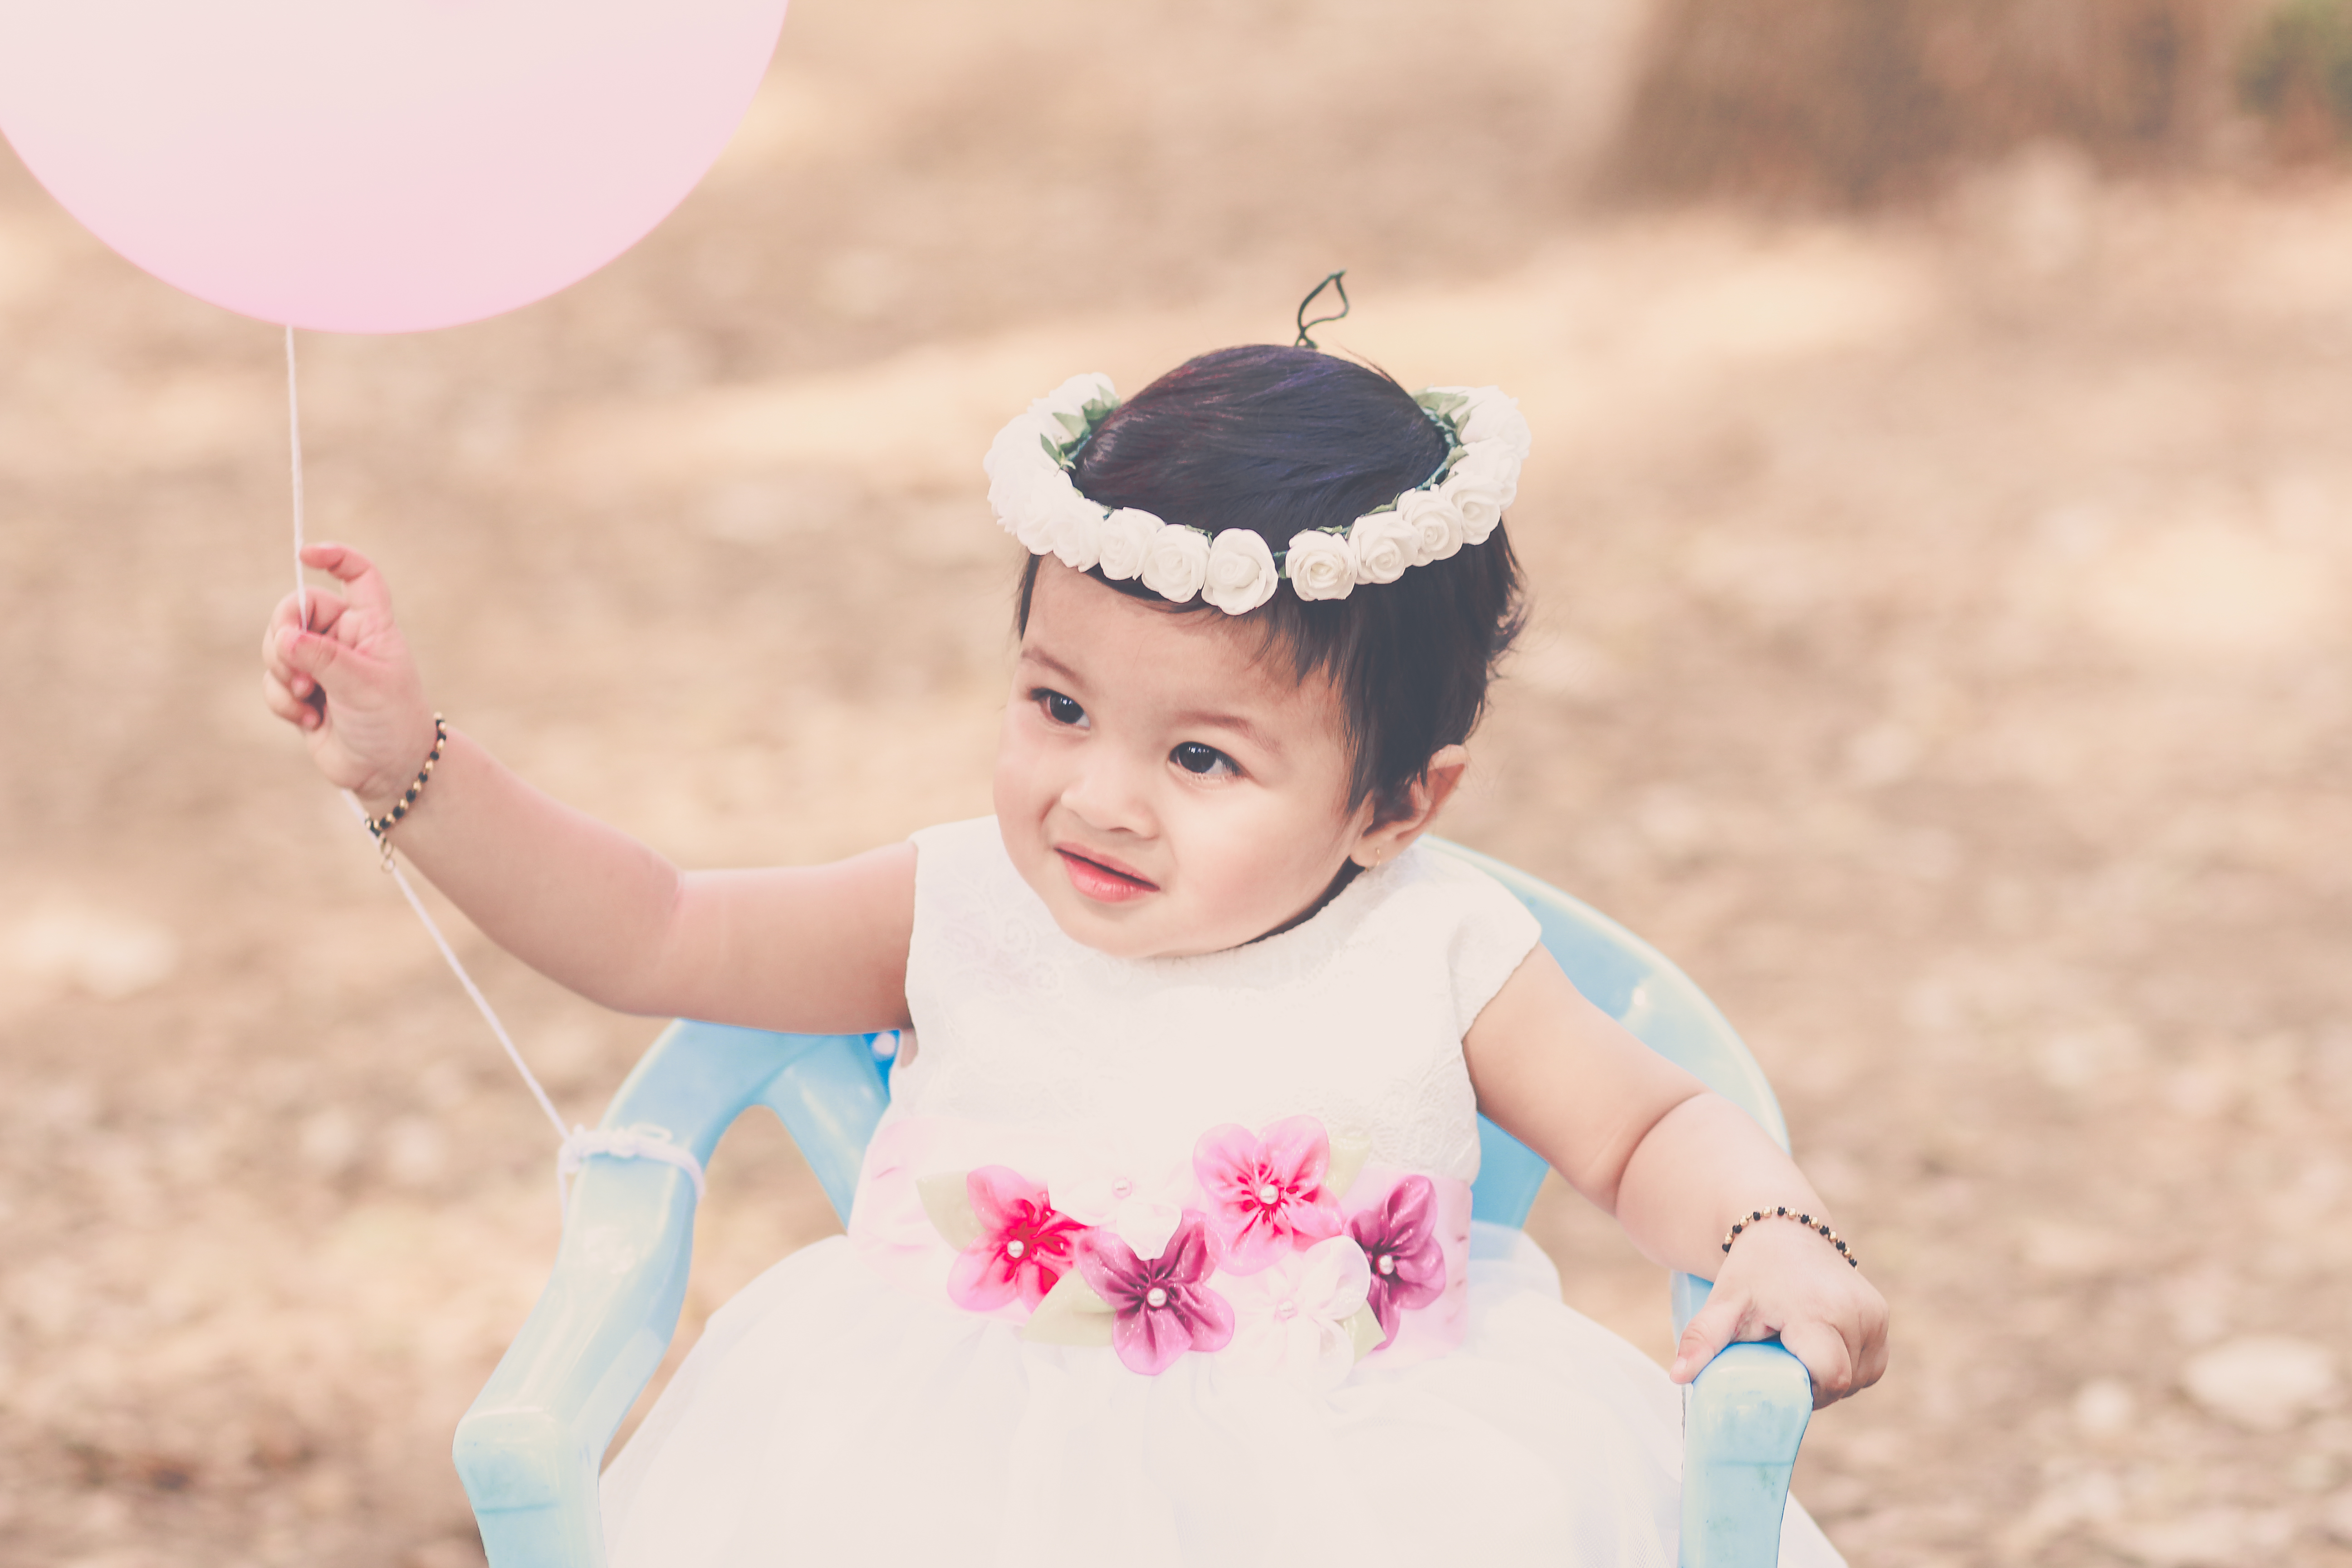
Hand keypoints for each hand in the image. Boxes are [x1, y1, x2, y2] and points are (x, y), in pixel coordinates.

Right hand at [260, 542, 436, 809]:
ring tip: (310, 700)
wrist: (388, 771)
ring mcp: (320, 664)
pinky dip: (283, 701)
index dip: (335, 557)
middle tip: (301, 669)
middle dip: (285, 636)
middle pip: (295, 609)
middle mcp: (343, 638)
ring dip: (284, 674)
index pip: (358, 576)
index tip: (305, 553)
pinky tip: (310, 722)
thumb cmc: (391, 723)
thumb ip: (324, 658)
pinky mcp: (302, 691)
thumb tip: (284, 637)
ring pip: (276, 647)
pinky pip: (273, 681)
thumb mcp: (363, 686)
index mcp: (371, 625)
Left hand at [1668, 1216, 1888, 1408]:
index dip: (1808, 1393)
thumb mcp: (1723, 1304)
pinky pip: (1873, 1363)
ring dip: (1834, 1379)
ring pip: (1862, 1376)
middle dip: (1816, 1388)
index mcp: (1817, 1311)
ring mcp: (1873, 1313)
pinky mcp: (1881, 1314)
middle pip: (1844, 1382)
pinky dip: (1851, 1367)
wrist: (1783, 1231)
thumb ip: (1702, 1340)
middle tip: (1785, 1368)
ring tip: (1801, 1357)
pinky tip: (1824, 1353)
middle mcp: (1854, 1312)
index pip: (1830, 1377)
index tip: (1782, 1380)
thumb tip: (1678, 1377)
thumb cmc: (1751, 1272)